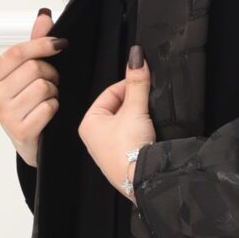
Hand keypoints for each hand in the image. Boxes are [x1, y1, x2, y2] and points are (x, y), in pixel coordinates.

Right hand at [0, 7, 65, 166]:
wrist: (31, 142)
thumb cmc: (27, 106)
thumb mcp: (27, 73)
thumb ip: (34, 44)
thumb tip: (43, 16)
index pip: (17, 51)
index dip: (41, 45)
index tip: (59, 44)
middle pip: (33, 68)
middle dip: (50, 73)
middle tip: (50, 82)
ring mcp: (5, 116)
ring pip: (43, 87)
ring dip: (53, 92)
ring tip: (47, 99)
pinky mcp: (20, 131)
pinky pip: (48, 107)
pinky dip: (54, 108)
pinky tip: (48, 114)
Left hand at [79, 42, 155, 196]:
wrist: (143, 180)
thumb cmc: (129, 150)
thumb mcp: (135, 109)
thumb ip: (137, 82)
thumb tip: (136, 56)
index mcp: (88, 123)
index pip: (109, 93)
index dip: (128, 85)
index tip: (143, 82)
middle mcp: (94, 138)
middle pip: (119, 107)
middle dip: (135, 103)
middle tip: (148, 101)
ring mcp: (109, 150)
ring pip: (126, 122)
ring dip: (139, 117)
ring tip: (149, 118)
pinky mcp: (123, 160)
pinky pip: (132, 137)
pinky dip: (141, 132)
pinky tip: (149, 133)